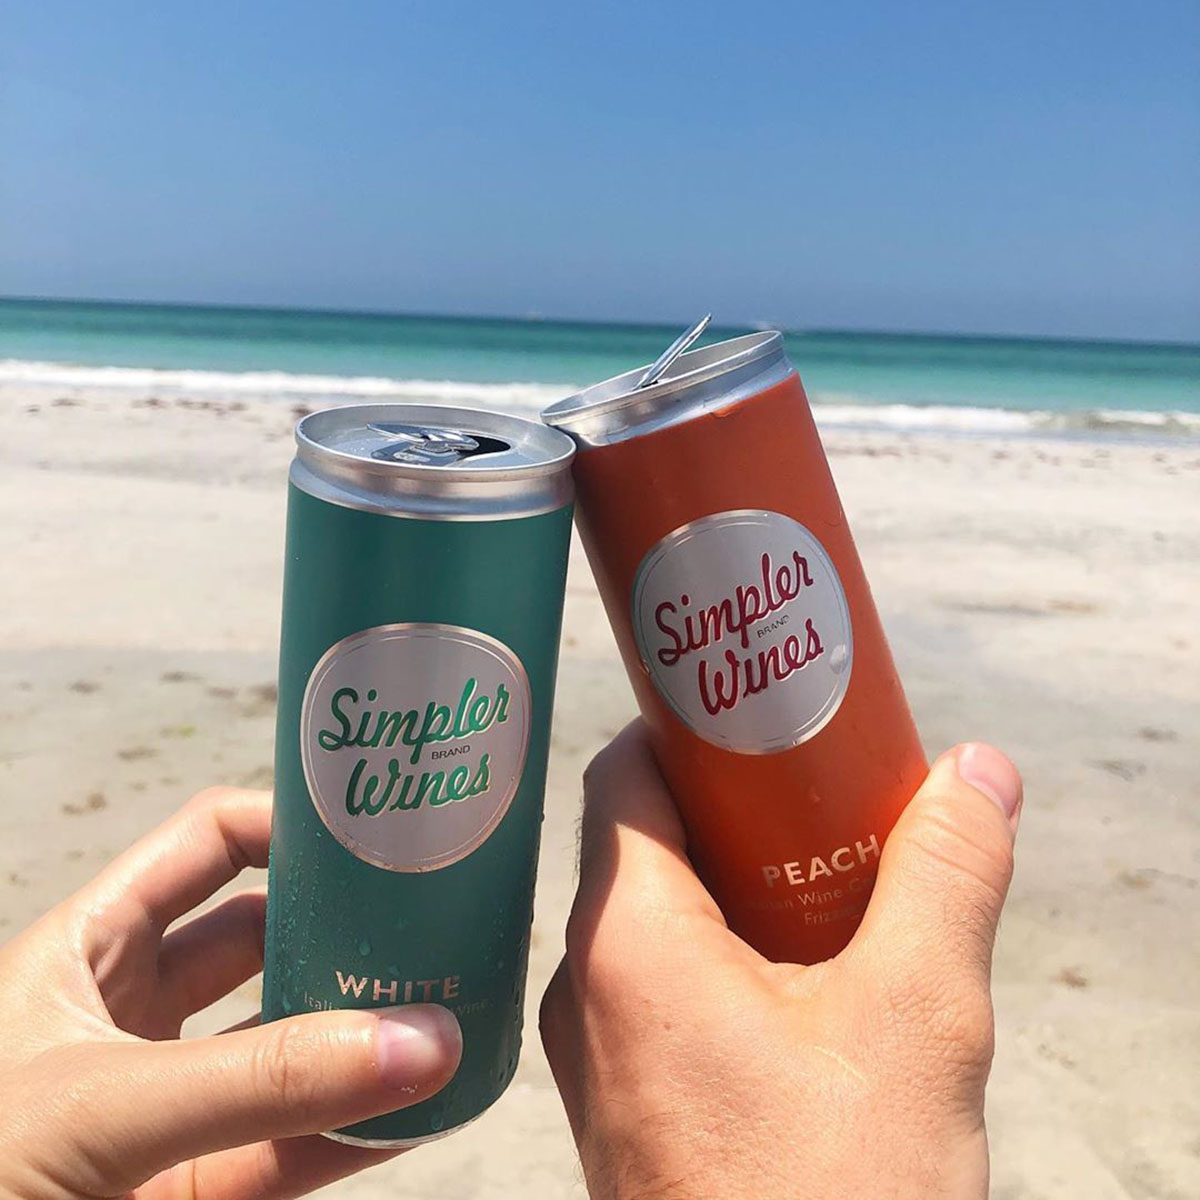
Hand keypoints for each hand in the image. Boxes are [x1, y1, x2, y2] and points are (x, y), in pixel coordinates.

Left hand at [0, 787, 461, 1199]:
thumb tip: (426, 1039)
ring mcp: (173, 1109)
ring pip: (294, 1050)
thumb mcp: (96, 1105)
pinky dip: (363, 1133)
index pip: (209, 845)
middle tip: (444, 916)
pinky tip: (426, 1110)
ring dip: (370, 1034)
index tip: (383, 827)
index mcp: (93, 948)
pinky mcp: (195, 1196)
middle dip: (350, 928)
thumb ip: (261, 1080)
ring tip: (456, 1007)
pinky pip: (296, 1152)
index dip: (291, 822)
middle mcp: (139, 1016)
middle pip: (271, 941)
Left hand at [540, 723, 1021, 1199]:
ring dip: (736, 888)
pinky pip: (660, 993)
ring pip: (655, 923)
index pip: (624, 776)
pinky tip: (805, 979)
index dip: (688, 730)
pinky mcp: (629, 1107)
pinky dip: (725, 958)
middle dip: (733, 809)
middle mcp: (586, 988)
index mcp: (626, 942)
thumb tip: (979, 771)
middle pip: (642, 845)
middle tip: (817, 790)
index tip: (760, 716)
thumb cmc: (834, 1199)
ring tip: (825, 877)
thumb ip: (947, 878)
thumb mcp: (919, 1020)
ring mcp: (598, 1056)